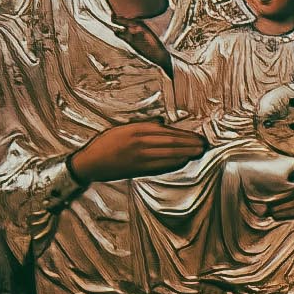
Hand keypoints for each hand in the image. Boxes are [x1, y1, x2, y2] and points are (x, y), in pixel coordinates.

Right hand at [70, 118, 207, 174]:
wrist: (90, 163)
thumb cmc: (105, 144)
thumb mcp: (122, 129)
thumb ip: (142, 126)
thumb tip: (162, 124)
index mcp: (136, 130)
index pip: (167, 132)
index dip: (184, 134)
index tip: (195, 135)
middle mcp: (139, 143)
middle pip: (171, 143)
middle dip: (189, 144)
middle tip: (203, 144)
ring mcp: (139, 158)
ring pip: (168, 155)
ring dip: (185, 154)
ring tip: (197, 152)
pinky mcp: (138, 169)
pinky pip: (160, 166)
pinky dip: (173, 163)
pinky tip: (182, 161)